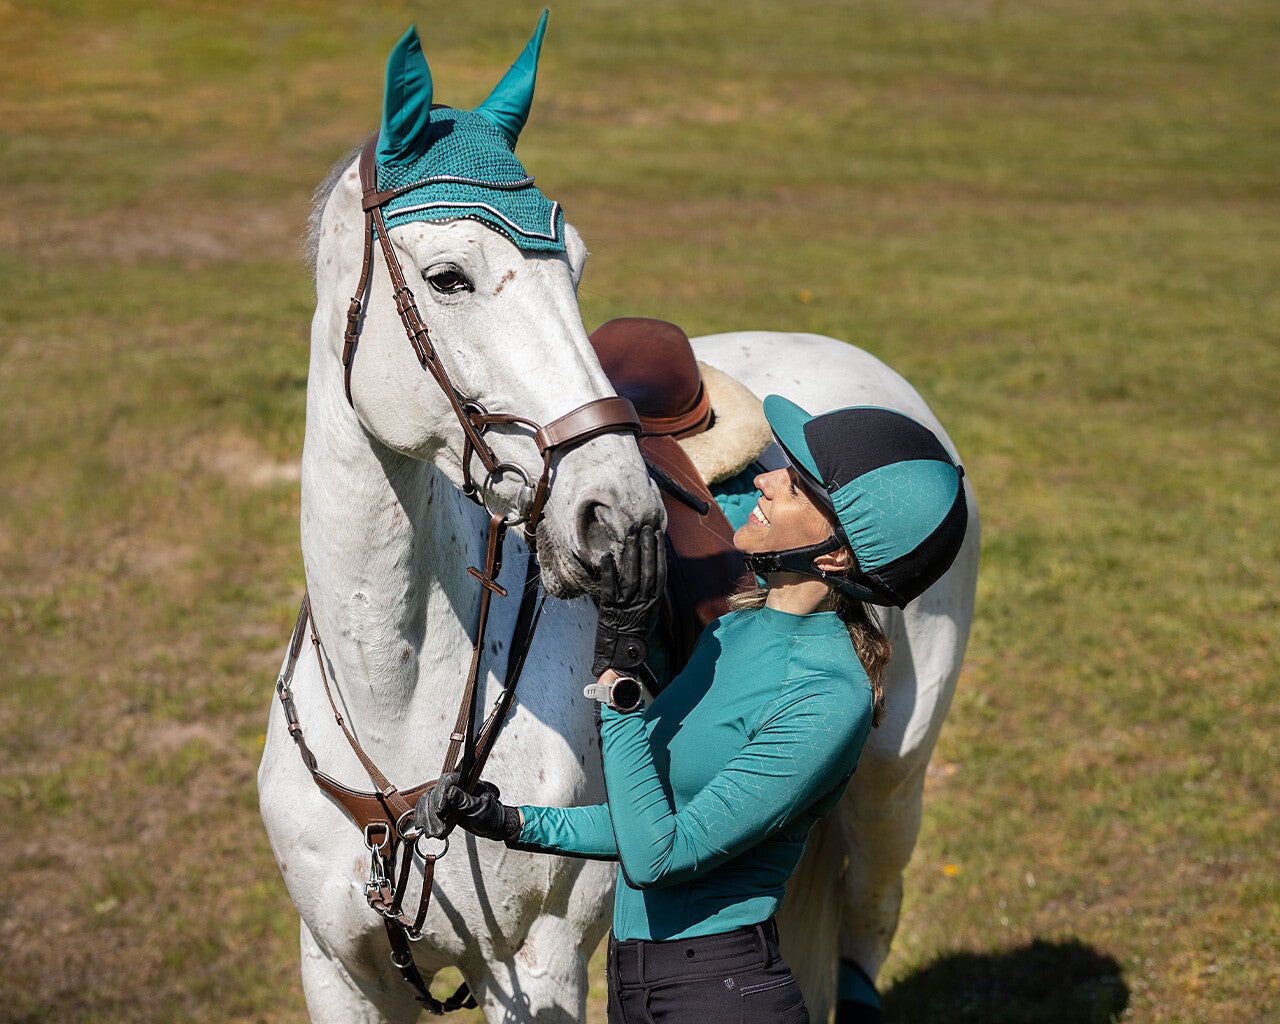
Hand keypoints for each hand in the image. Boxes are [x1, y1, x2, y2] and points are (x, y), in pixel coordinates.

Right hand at [415, 771, 521, 841]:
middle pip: (434, 793)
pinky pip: (428, 810)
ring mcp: (448, 798)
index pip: (447, 781)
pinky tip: (425, 830)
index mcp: (466, 781)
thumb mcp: (480, 809)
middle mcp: (455, 787)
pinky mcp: (443, 808)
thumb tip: (450, 792)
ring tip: (434, 834)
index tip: (440, 811)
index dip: (440, 795)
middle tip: (437, 830)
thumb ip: (465, 801)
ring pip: (428, 803)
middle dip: (433, 813)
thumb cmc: (491, 815)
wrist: (494, 826)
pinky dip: (425, 820)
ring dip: (428, 819)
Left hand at [593, 524, 665, 676]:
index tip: (658, 535)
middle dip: (646, 546)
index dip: (659, 552)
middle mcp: (642, 600)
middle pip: (647, 568)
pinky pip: (609, 585)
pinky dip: (608, 570)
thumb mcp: (650, 611)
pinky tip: (607, 555)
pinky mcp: (608, 607)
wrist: (622, 652)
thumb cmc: (636, 631)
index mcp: (654, 601)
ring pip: (630, 574)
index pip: (660, 571)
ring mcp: (626, 603)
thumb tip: (651, 569)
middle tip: (645, 528)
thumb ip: (651, 592)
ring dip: (630, 553)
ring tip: (631, 535)